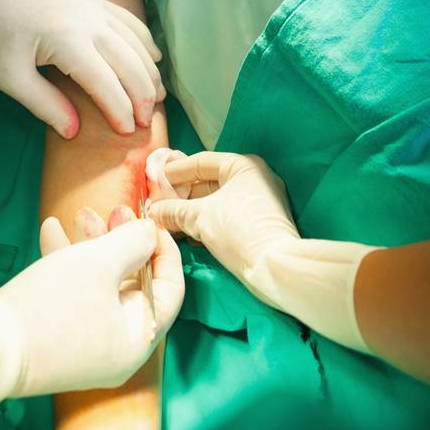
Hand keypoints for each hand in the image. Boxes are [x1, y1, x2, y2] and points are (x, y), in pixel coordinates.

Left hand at [0, 0, 163, 137]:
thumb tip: (74, 131)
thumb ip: (44, 105)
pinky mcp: (93, 0)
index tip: (127, 134)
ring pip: (136, 42)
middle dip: (143, 95)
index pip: (107, 84)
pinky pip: (129, 21)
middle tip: (146, 123)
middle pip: (131, 63)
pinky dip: (145, 42)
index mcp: (69, 42)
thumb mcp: (9, 77)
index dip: (121, 111)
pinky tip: (153, 57)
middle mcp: (91, 22)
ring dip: (150, 71)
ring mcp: (94, 8)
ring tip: (156, 97)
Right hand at [0, 211, 183, 397]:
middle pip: (132, 284)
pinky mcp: (58, 340)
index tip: (151, 220)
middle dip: (121, 240)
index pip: (170, 290)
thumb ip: (133, 241)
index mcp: (140, 338)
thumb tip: (150, 233)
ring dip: (91, 246)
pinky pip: (76, 296)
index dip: (164, 249)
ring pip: (101, 286)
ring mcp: (87, 347)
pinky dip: (67, 265)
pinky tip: (51, 230)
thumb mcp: (99, 261)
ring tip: (78, 214)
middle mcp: (119, 349)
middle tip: (113, 209)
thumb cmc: (56, 303)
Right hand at [149, 151, 374, 351]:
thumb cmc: (238, 230)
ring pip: (218, 201)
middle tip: (160, 202)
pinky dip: (208, 222)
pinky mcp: (260, 223)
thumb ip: (174, 210)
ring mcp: (260, 201)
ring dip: (193, 211)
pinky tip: (189, 234)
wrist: (275, 267)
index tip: (156, 178)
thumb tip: (154, 211)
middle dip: (183, 194)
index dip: (176, 170)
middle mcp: (254, 178)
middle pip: (210, 182)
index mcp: (243, 166)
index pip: (202, 162)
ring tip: (169, 221)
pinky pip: (227, 215)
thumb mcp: (200, 217)